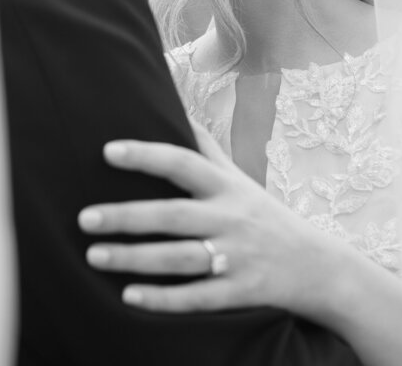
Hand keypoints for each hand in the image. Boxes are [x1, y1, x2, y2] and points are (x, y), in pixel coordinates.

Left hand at [77, 124, 357, 317]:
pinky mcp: (241, 292)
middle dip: (127, 217)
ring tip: (93, 255)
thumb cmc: (263, 215)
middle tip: (84, 218)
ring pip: (180, 258)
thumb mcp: (239, 178)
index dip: (147, 155)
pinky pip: (197, 297)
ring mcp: (237, 256)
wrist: (318, 267)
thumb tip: (174, 102)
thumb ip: (204, 146)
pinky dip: (163, 299)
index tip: (109, 150)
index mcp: (226, 187)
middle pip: (173, 216)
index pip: (183, 163)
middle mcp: (231, 218)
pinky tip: (128, 296)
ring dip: (135, 258)